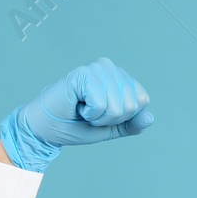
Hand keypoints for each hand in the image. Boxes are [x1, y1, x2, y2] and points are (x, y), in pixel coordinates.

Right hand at [0, 57, 153, 171]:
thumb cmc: (75, 126)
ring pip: (118, 106)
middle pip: (132, 105)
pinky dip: (90, 114)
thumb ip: (131, 124)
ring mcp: (97, 68)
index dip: (122, 117)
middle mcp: (110, 68)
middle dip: (111, 119)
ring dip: (99, 118)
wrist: (46, 129)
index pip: (142, 100)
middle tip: (90, 114)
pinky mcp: (84, 74)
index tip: (101, 115)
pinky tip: (77, 106)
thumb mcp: (110, 128)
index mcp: (119, 77)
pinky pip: (101, 104)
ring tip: (83, 110)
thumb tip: (150, 117)